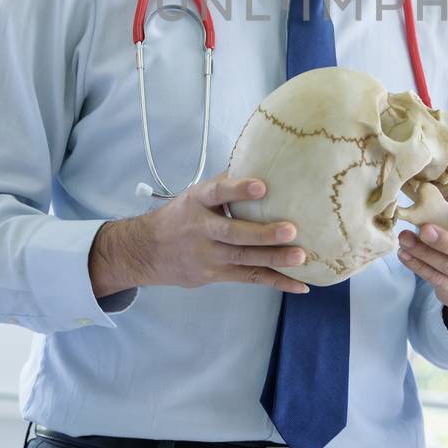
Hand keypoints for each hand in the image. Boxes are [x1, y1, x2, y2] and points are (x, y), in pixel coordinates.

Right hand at [89, 174, 307, 295]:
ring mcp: (208, 256)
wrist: (146, 251)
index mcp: (197, 202)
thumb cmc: (181, 216)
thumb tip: (261, 162)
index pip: (217, 192)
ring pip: (244, 259)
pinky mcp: (215, 275)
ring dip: (274, 259)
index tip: (262, 186)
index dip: (238, 189)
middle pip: (233, 233)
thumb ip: (224, 184)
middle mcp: (201, 229)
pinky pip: (249, 278)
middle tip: (291, 230)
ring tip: (301, 257)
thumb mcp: (195, 195)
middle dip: (263, 233)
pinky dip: (276, 282)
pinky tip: (300, 285)